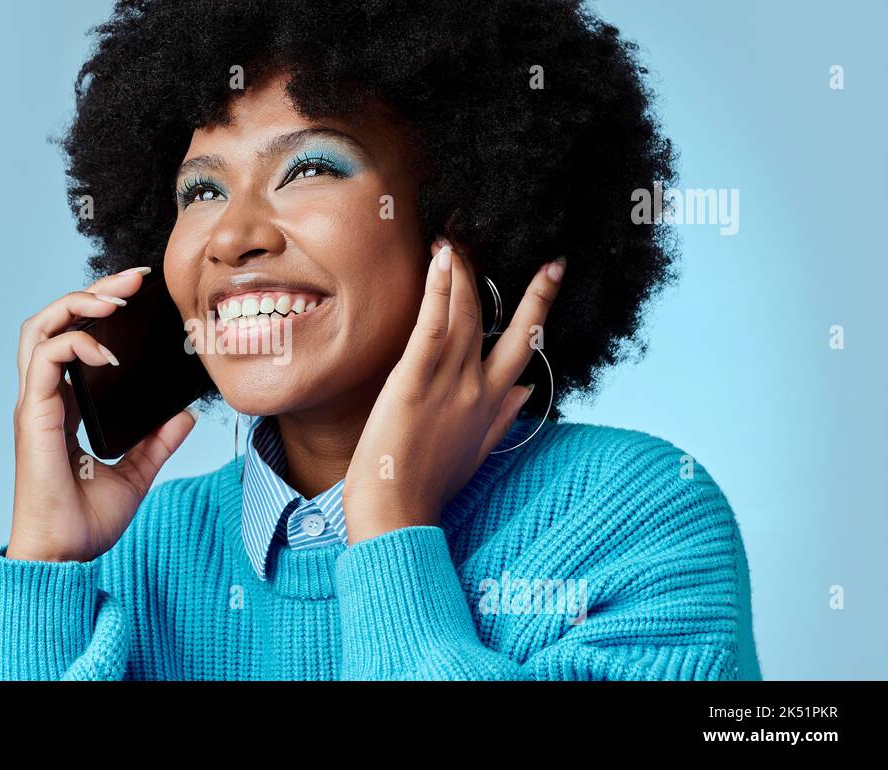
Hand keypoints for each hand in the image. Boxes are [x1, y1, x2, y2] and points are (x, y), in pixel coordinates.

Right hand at [6, 267, 197, 562]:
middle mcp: (44, 399)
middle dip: (90, 291)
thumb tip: (185, 417)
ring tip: (116, 298)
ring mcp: (35, 405)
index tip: (136, 296)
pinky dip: (78, 343)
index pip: (70, 340)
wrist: (63, 558)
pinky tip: (109, 351)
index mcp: (62, 407)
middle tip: (133, 280)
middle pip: (52, 321)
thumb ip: (156, 443)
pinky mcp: (35, 415)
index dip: (97, 311)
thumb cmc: (85, 524)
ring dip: (78, 304)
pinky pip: (48, 358)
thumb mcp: (135, 475)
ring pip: (39, 328)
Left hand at [342, 239, 564, 543]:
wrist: (398, 513)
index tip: (552, 269)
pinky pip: (431, 329)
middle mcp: (475, 387)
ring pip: (462, 314)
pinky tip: (442, 260)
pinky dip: (438, 292)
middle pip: (498, 319)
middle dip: (513, 276)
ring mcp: (447, 384)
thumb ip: (503, 417)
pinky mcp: (413, 383)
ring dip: (462, 270)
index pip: (524, 342)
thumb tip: (528, 391)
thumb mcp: (477, 449)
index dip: (538, 303)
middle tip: (510, 232)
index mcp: (490, 401)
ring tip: (457, 233)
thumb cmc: (430, 484)